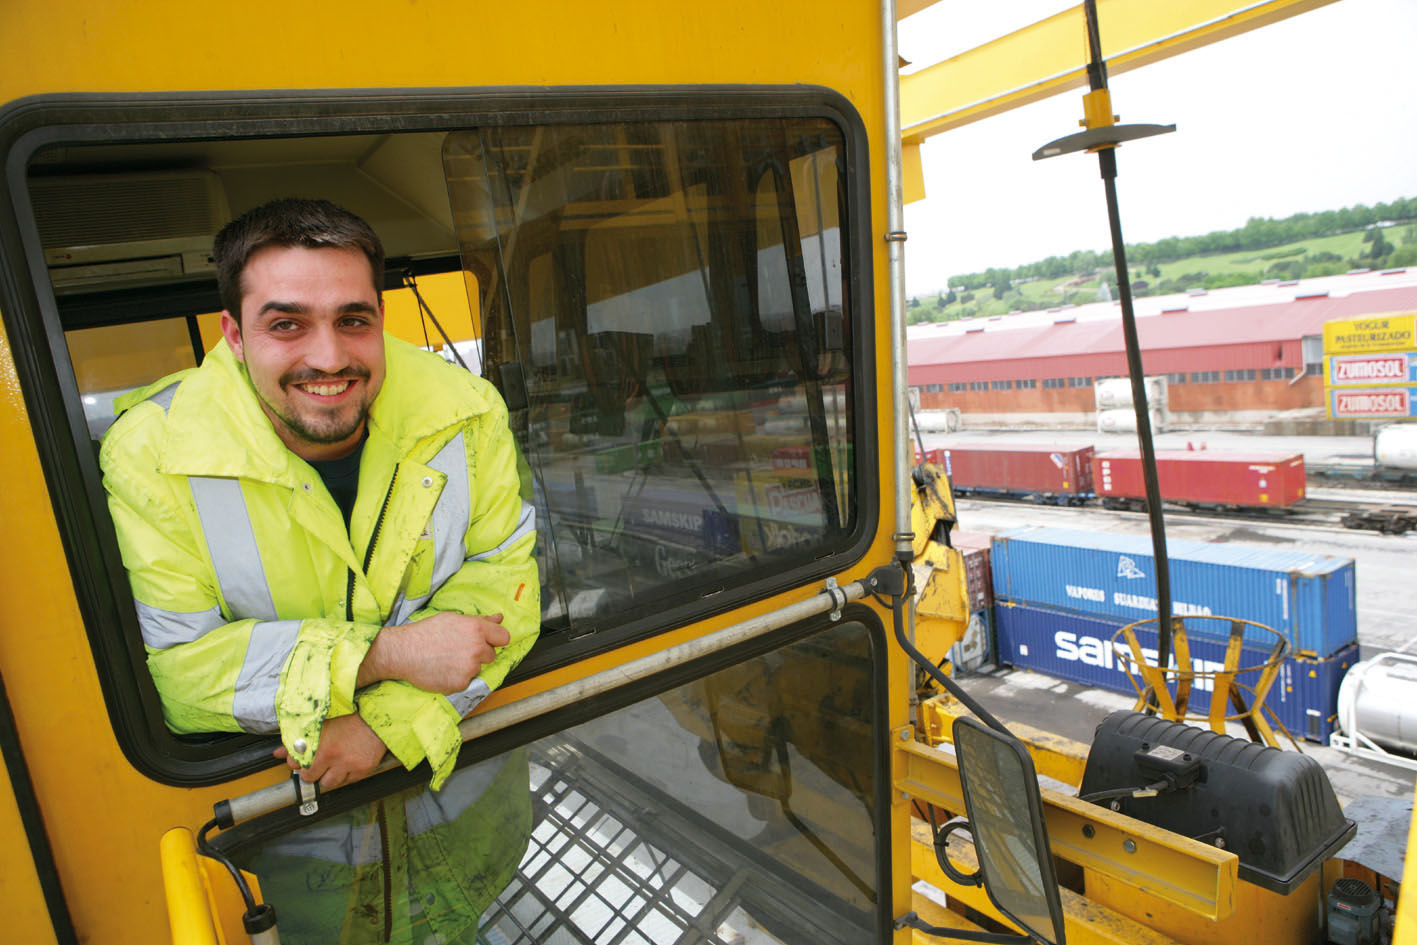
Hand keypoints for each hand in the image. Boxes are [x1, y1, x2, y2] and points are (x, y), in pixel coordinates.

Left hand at [273, 713, 388, 790]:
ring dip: (330, 775)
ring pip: (332, 783)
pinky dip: (347, 774)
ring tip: (334, 762)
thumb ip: (296, 739)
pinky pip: (350, 781)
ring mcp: (351, 765)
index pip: (301, 769)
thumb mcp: (320, 724)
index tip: (304, 762)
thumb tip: (278, 753)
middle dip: (313, 772)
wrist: (377, 713)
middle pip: (314, 779)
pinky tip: (348, 761)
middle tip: (319, 762)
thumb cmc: (349, 715)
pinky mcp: (365, 768)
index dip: (301, 765)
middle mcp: (335, 758)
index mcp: (322, 747)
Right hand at [357, 611, 508, 693]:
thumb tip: (499, 618)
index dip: (495, 639)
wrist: (403, 652)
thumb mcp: (453, 619)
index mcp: (477, 629)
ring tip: (447, 659)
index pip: (504, 637)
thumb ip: (480, 620)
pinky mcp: (461, 683)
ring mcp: (470, 667)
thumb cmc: (425, 633)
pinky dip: (457, 677)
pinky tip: (443, 669)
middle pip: (491, 655)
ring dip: (468, 666)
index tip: (488, 641)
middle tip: (459, 650)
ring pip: (478, 668)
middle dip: (479, 653)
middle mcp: (477, 648)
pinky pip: (466, 681)